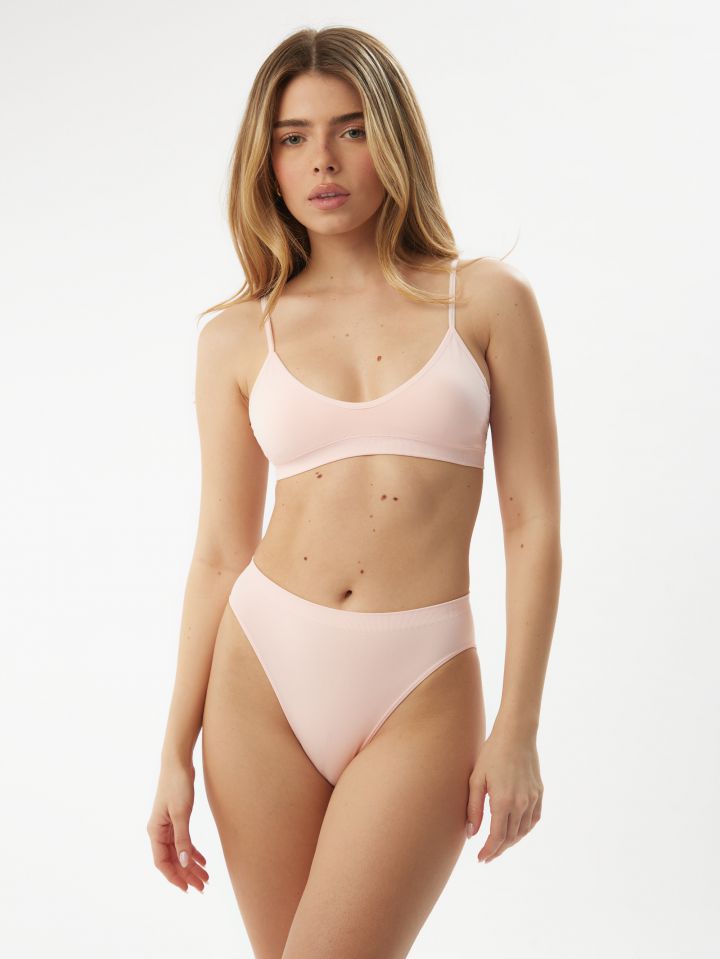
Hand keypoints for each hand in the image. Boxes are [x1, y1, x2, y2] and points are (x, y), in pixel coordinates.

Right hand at [147, 759, 208, 892]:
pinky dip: (193, 851)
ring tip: (206, 877)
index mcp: (155, 831)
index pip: (162, 862)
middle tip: (203, 887)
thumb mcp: (181, 813)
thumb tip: (185, 862)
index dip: (174, 877)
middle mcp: (159, 831)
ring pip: (179, 852)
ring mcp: (168, 825)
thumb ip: (183, 838)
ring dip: (191, 865)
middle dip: (187, 874)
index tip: (187, 889)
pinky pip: (184, 841)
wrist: (178, 762)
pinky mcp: (177, 819)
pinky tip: (203, 860)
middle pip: (173, 860)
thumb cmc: (177, 785)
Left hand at [465, 726, 542, 862]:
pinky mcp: (539, 793)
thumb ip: (473, 808)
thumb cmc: (492, 754)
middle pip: (510, 837)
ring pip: (523, 831)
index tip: (480, 859)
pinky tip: (516, 831)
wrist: (516, 735)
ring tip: (498, 845)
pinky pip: (534, 820)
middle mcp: (521, 804)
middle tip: (487, 856)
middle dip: (498, 849)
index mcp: (503, 802)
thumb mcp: (476, 779)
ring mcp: (533, 799)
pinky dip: (524, 830)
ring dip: (511, 842)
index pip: (497, 837)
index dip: (489, 851)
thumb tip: (472, 834)